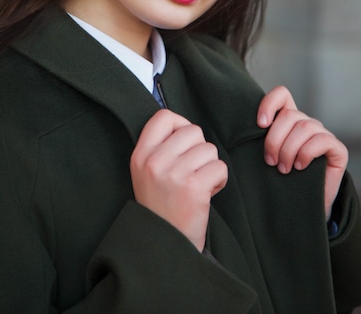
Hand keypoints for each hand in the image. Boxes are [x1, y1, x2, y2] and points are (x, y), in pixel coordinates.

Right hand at [130, 109, 227, 251]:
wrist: (166, 244)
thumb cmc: (162, 204)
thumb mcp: (147, 171)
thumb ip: (160, 146)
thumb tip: (183, 122)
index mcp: (140, 155)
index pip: (164, 116)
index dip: (180, 125)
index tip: (182, 144)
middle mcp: (154, 162)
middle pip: (193, 131)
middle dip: (199, 149)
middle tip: (191, 170)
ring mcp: (174, 174)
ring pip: (209, 149)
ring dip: (210, 166)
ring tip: (197, 184)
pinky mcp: (194, 188)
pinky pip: (220, 167)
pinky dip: (219, 180)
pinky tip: (207, 194)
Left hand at [257, 86, 347, 220]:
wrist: (303, 208)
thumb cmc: (279, 181)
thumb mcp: (265, 158)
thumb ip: (257, 140)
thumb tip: (237, 128)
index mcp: (289, 120)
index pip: (282, 94)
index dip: (269, 103)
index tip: (260, 124)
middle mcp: (307, 124)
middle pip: (289, 115)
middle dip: (275, 139)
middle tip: (270, 161)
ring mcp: (324, 135)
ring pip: (304, 127)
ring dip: (289, 149)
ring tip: (283, 169)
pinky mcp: (338, 149)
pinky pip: (322, 140)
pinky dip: (307, 153)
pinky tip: (300, 167)